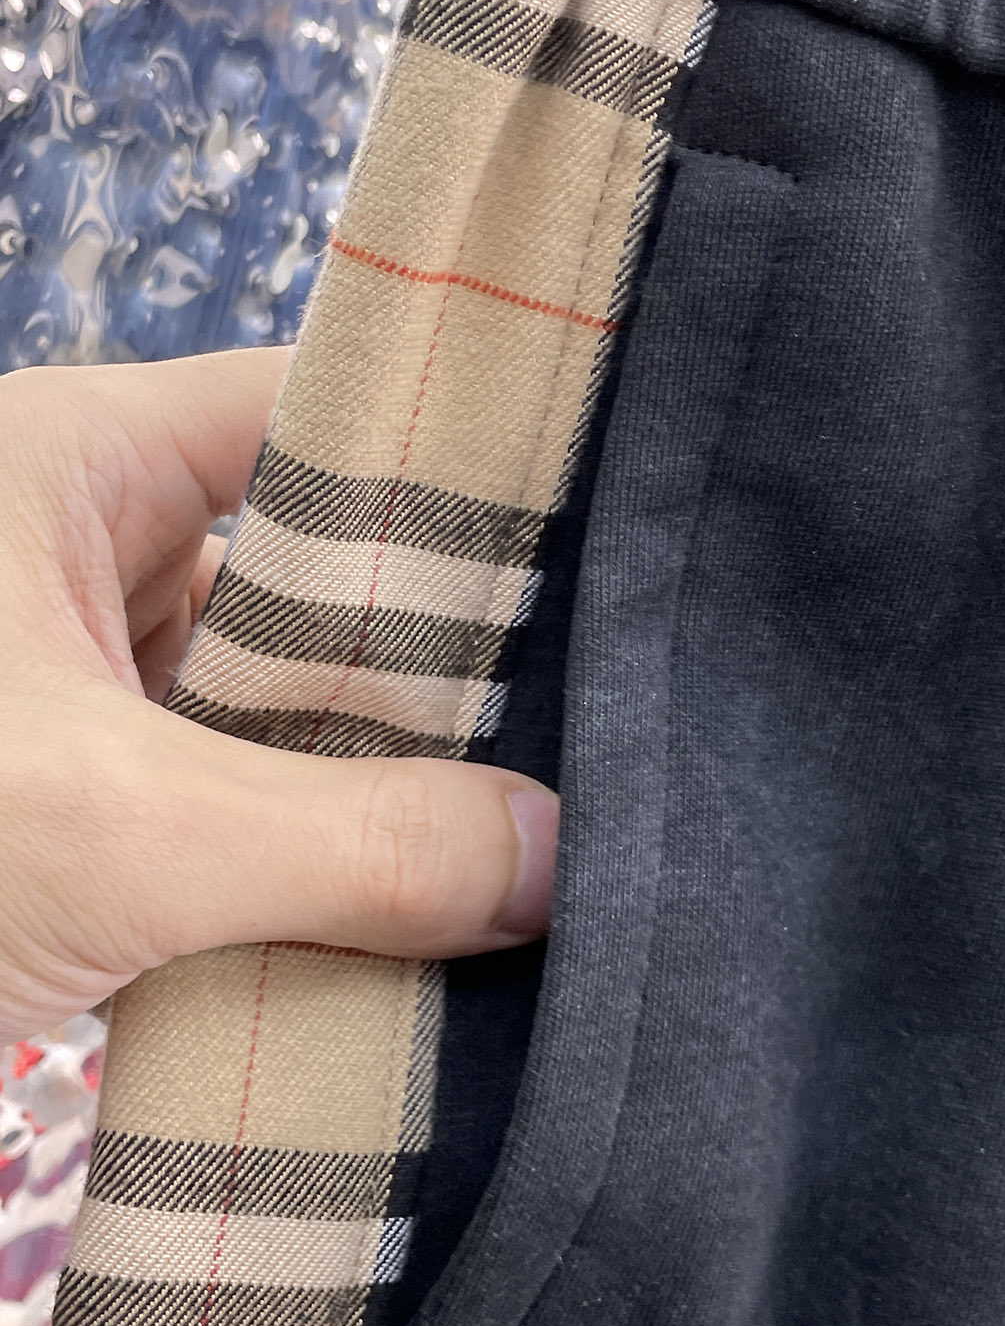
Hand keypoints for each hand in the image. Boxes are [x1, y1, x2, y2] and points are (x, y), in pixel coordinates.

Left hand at [0, 349, 558, 1040]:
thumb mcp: (110, 833)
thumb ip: (353, 842)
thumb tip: (560, 861)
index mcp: (73, 462)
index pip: (321, 417)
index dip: (466, 473)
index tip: (611, 557)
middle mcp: (83, 550)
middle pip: (322, 567)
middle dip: (444, 660)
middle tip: (601, 726)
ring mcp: (82, 686)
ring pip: (285, 699)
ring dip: (382, 779)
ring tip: (544, 830)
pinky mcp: (82, 805)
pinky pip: (241, 802)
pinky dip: (317, 856)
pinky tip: (427, 908)